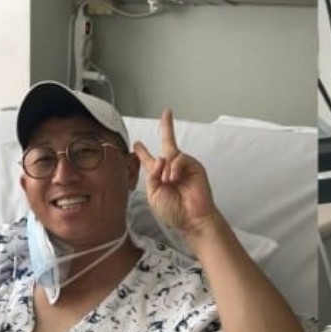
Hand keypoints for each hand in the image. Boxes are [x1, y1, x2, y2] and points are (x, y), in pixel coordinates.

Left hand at [133, 109, 218, 234]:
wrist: (191, 218)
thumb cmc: (173, 211)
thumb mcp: (153, 195)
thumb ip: (152, 176)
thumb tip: (161, 158)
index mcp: (159, 176)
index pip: (149, 159)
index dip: (142, 151)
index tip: (137, 143)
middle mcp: (171, 168)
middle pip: (167, 142)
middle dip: (167, 127)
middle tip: (167, 113)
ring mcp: (183, 166)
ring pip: (170, 154)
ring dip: (165, 169)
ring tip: (168, 182)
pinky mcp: (194, 166)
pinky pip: (180, 158)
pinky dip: (174, 168)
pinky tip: (174, 178)